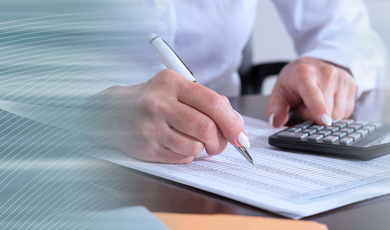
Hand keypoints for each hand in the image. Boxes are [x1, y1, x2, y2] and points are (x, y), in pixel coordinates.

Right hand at [91, 70, 247, 162]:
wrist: (111, 112)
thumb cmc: (152, 100)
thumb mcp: (177, 89)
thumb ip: (206, 102)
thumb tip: (237, 123)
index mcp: (172, 83)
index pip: (213, 103)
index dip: (232, 122)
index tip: (241, 135)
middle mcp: (159, 103)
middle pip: (206, 128)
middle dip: (220, 141)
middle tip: (220, 144)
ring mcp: (150, 127)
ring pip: (194, 147)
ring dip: (202, 149)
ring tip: (195, 142)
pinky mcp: (145, 147)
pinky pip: (180, 158)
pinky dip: (187, 156)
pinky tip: (177, 144)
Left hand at [267, 57, 356, 126]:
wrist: (314, 64)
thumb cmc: (296, 80)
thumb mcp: (280, 91)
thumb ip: (275, 108)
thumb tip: (276, 121)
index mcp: (305, 72)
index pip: (313, 93)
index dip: (318, 108)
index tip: (323, 121)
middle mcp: (326, 73)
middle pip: (326, 109)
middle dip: (314, 115)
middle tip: (306, 105)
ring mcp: (341, 78)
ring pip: (338, 113)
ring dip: (327, 115)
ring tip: (318, 103)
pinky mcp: (352, 85)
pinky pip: (346, 111)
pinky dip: (337, 112)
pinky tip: (329, 102)